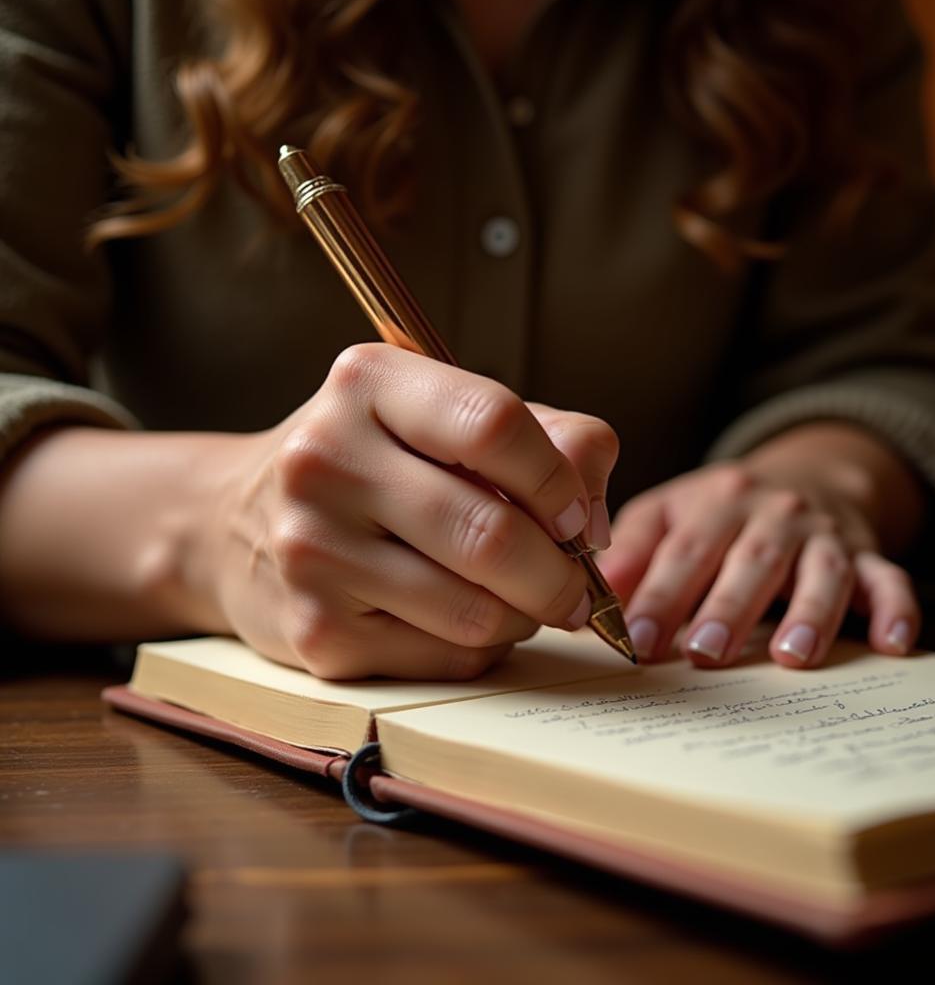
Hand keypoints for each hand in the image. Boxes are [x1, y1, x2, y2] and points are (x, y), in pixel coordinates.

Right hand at [190, 344, 618, 679]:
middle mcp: (325, 459)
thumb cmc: (374, 462)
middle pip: (492, 532)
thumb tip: (594, 516)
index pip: (493, 424)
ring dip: (525, 615)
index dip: (558, 480)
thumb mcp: (444, 417)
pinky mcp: (314, 631)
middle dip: (561, 574)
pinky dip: (480, 646)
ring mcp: (312, 550)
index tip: (578, 516)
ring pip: (476, 611)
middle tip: (576, 586)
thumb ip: (546, 435)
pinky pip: (445, 657)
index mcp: (368, 383)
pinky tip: (463, 619)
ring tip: (520, 599)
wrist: (234, 523)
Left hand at [598, 425, 922, 667]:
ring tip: (791, 657)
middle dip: (728, 608)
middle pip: (751, 560)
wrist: (805, 476)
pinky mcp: (868, 554)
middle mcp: (773, 512)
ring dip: (809, 613)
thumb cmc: (719, 511)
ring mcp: (825, 534)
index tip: (636, 638)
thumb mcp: (670, 513)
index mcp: (717, 500)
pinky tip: (894, 644)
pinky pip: (890, 579)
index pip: (685, 549)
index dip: (661, 593)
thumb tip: (588, 599)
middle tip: (703, 653)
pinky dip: (897, 608)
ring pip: (822, 571)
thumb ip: (632, 551)